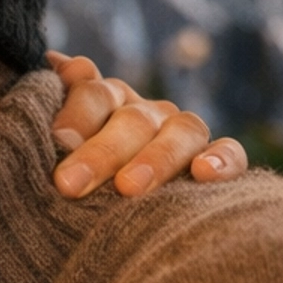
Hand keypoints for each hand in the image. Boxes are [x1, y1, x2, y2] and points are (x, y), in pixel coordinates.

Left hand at [48, 51, 245, 198]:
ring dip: (155, 159)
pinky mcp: (217, 162)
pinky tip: (203, 173)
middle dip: (102, 152)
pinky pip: (229, 152)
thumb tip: (54, 59)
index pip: (95, 94)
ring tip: (128, 188)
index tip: (58, 139)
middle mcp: (147, 114)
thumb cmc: (73, 184)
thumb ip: (59, 107)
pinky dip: (222, 160)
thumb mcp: (56, 148)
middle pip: (132, 120)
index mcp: (106, 102)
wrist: (114, 223)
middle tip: (70, 184)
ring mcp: (183, 135)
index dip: (77, 113)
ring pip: (182, 131)